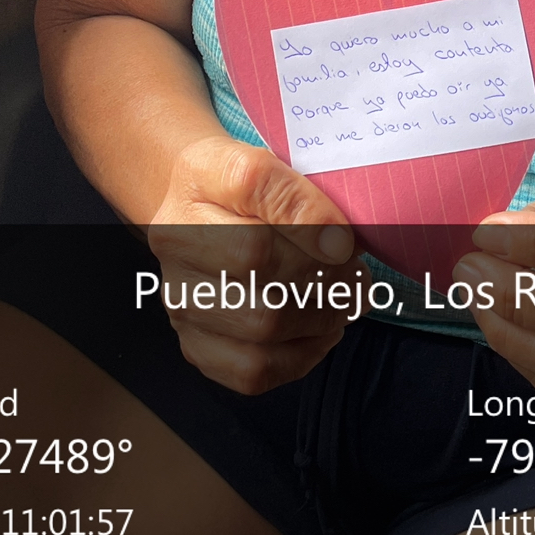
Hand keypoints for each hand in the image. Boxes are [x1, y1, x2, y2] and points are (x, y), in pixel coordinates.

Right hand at [148, 134, 359, 393]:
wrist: (190, 201)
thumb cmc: (231, 184)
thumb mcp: (255, 162)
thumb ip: (291, 194)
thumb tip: (338, 244)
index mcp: (187, 217)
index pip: (254, 244)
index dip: (311, 247)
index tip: (347, 241)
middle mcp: (177, 272)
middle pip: (262, 301)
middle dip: (326, 290)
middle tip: (358, 275)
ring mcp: (184, 313)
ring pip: (262, 341)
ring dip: (320, 323)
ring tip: (346, 300)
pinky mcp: (198, 346)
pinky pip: (253, 372)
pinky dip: (300, 357)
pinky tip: (321, 330)